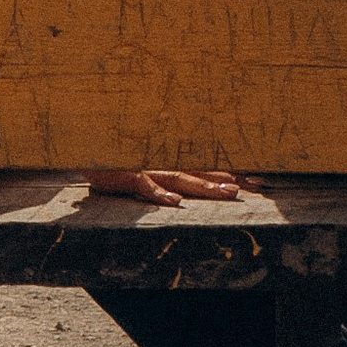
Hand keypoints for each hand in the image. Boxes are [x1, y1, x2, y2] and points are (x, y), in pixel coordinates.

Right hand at [83, 165, 255, 202]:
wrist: (83, 143)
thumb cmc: (114, 158)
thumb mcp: (144, 165)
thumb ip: (165, 175)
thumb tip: (188, 190)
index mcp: (172, 161)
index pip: (209, 166)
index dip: (236, 172)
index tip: (262, 179)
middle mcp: (164, 162)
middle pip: (203, 170)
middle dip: (232, 178)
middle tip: (259, 185)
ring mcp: (147, 167)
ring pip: (180, 176)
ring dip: (204, 185)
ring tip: (226, 192)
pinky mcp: (125, 174)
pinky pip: (144, 185)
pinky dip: (159, 193)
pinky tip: (173, 202)